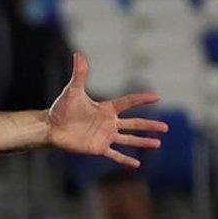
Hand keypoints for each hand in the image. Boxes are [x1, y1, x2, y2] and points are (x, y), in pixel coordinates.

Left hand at [47, 52, 167, 167]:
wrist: (51, 128)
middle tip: (166, 127)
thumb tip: (78, 54)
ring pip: (128, 139)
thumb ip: (79, 73)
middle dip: (149, 125)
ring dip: (143, 141)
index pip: (128, 102)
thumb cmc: (61, 109)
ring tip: (158, 143)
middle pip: (133, 123)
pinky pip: (114, 155)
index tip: (156, 96)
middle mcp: (108, 123)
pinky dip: (125, 160)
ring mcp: (104, 136)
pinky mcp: (97, 148)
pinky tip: (137, 164)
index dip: (141, 99)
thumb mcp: (73, 91)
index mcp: (106, 109)